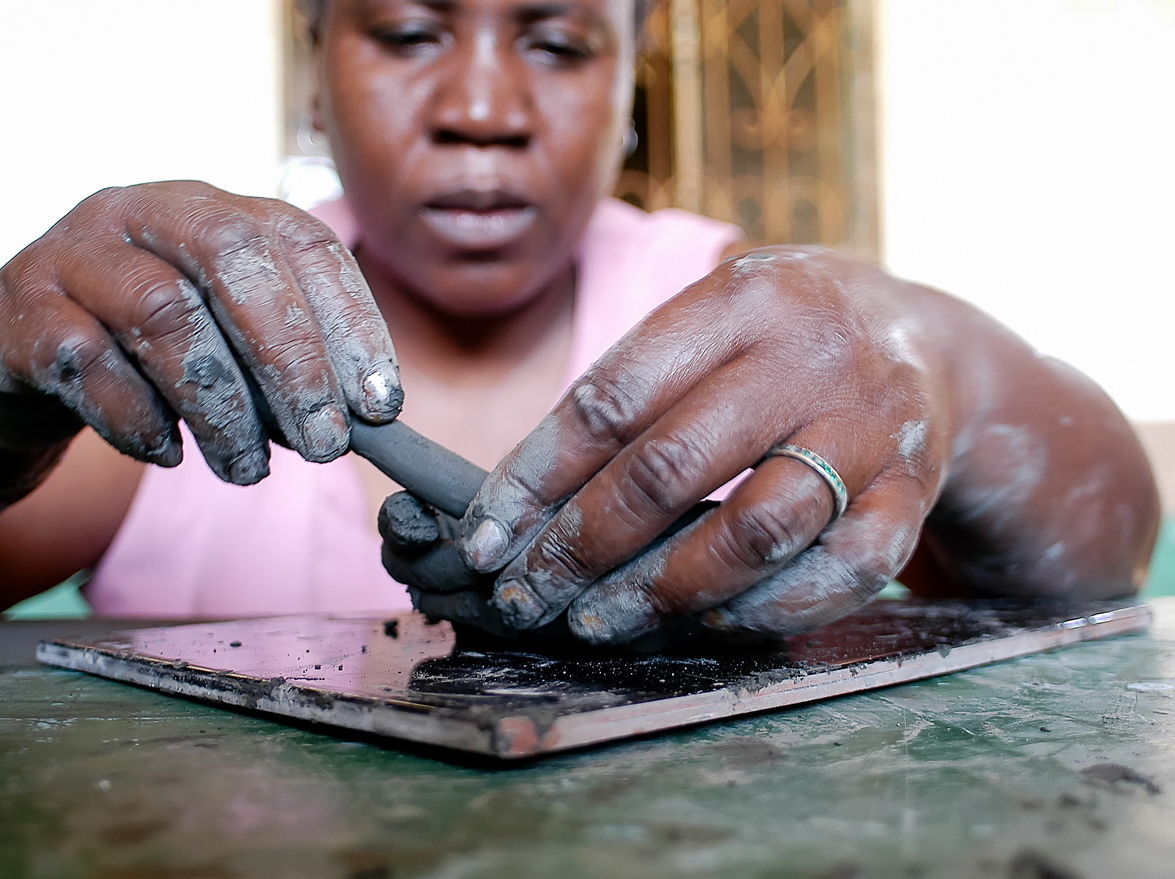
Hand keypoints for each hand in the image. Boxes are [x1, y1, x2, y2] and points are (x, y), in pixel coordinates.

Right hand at [0, 181, 401, 489]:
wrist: (16, 358)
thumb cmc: (145, 352)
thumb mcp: (225, 342)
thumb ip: (290, 366)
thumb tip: (362, 420)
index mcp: (213, 209)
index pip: (302, 241)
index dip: (352, 322)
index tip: (381, 406)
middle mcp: (145, 210)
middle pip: (234, 258)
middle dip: (293, 361)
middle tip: (324, 447)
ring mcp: (75, 253)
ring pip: (161, 312)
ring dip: (221, 407)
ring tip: (247, 469)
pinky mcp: (22, 311)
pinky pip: (87, 361)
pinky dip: (139, 418)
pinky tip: (168, 454)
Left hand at [448, 247, 951, 644]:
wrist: (929, 342)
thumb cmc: (782, 340)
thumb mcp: (714, 320)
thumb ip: (636, 391)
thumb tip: (525, 502)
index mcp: (739, 299)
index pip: (610, 398)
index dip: (534, 478)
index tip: (486, 540)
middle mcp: (808, 356)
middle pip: (670, 466)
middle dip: (580, 548)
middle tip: (525, 599)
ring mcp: (870, 427)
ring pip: (752, 529)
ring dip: (660, 591)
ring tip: (594, 623)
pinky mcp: (912, 492)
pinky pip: (840, 572)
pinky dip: (765, 609)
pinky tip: (705, 623)